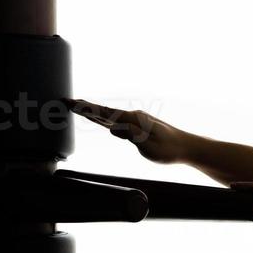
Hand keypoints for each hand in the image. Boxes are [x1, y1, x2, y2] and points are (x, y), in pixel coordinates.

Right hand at [69, 99, 187, 164]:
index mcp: (133, 120)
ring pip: (110, 116)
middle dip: (84, 108)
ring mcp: (136, 121)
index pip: (104, 113)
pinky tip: (101, 119)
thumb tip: (113, 128)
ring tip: (78, 108)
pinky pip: (118, 122)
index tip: (70, 102)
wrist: (187, 147)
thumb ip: (131, 136)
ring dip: (93, 112)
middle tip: (65, 101)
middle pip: (104, 112)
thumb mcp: (149, 146)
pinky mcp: (139, 127)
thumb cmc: (169, 150)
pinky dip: (105, 119)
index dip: (85, 109)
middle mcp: (133, 117)